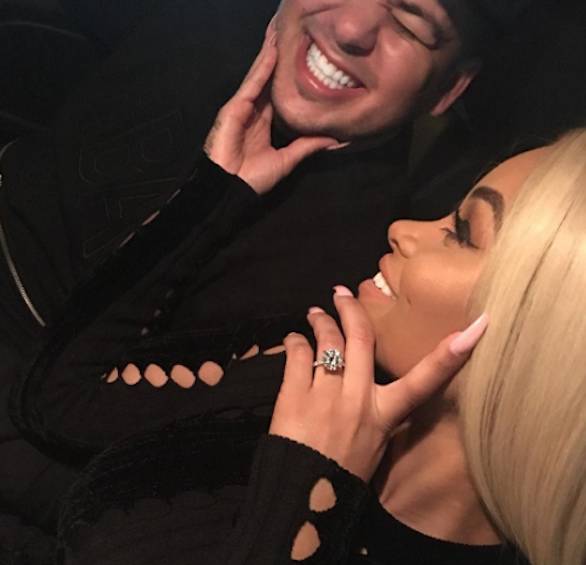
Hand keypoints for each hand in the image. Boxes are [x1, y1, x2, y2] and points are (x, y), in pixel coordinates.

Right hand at [203, 23, 338, 194]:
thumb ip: (308, 146)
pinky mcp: (234, 107)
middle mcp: (254, 112)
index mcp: (264, 123)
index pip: (278, 93)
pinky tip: (273, 51)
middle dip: (278, 57)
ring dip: (270, 53)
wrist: (231, 189)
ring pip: (259, 75)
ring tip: (281, 32)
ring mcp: (242, 108)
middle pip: (268, 78)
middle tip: (291, 34)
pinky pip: (251, 84)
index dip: (288, 76)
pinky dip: (262, 67)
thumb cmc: (253, 179)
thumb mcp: (287, 160)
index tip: (301, 59)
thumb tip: (333, 139)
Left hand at [269, 287, 488, 481]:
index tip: (476, 328)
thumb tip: (375, 387)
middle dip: (352, 309)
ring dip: (320, 321)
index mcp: (384, 415)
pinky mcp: (295, 395)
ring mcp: (327, 395)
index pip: (424, 381)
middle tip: (342, 293)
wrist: (304, 498)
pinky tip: (295, 339)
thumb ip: (378, 413)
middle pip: (360, 338)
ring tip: (315, 313)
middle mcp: (359, 398)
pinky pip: (298, 355)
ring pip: (327, 341)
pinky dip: (295, 342)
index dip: (451, 355)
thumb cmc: (342, 474)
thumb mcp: (375, 445)